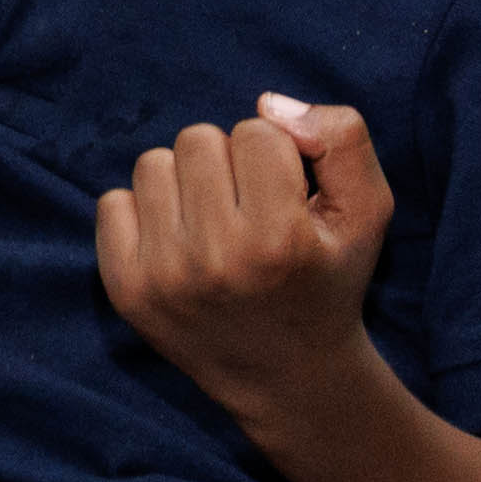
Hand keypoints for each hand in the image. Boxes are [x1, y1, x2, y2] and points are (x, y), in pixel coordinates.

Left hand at [96, 99, 392, 420]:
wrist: (289, 377)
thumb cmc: (329, 279)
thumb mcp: (368, 210)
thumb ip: (342, 138)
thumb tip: (268, 104)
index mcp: (280, 238)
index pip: (255, 131)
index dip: (274, 157)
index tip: (285, 199)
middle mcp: (216, 259)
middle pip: (197, 138)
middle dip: (226, 164)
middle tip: (248, 212)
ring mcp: (163, 277)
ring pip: (153, 164)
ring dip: (185, 184)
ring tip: (214, 226)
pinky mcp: (125, 290)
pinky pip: (112, 202)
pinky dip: (144, 213)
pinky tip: (179, 245)